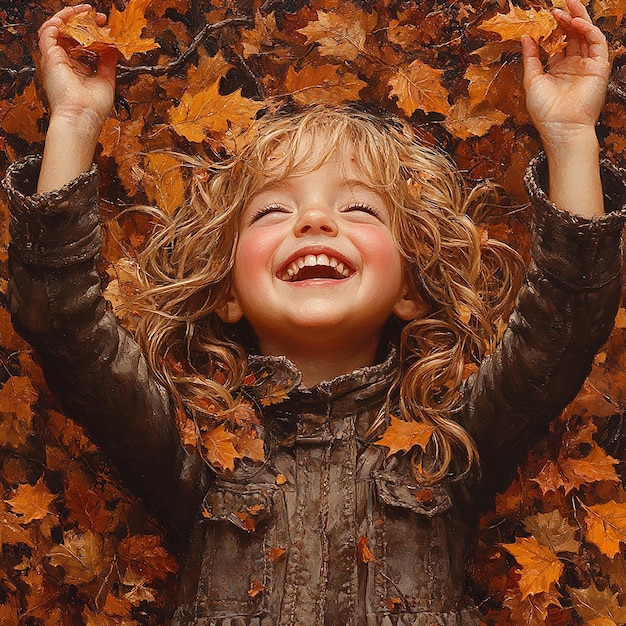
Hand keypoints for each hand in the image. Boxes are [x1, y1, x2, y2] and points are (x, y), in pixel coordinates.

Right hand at [39, 4, 117, 132]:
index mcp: (75, 69)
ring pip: (56, 29)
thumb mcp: (106, 80)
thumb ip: (107, 62)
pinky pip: (48, 31)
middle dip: (82, 22)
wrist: (82, 117)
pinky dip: (59, 20)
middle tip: (98, 16)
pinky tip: (71, 15)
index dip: (91, 32)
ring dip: (70, 17)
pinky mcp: (49, 57)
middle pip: (67, 34)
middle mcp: (62, 63)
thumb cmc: (93, 108)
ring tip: (85, 11)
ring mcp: (54, 60)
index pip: (79, 43)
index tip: (105, 26)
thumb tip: (113, 47)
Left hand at [521, 0, 610, 149]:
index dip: (555, 29)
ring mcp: (588, 66)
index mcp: (559, 70)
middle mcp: (575, 66)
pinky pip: (597, 42)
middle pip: (575, 36)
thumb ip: (531, 58)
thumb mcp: (532, 80)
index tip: (547, 17)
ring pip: (587, 35)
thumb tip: (526, 38)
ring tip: (569, 5)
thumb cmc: (545, 111)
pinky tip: (576, 22)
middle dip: (569, 19)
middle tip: (560, 5)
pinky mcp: (599, 67)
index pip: (561, 43)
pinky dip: (588, 29)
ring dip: (579, 19)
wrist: (560, 127)